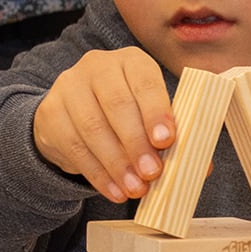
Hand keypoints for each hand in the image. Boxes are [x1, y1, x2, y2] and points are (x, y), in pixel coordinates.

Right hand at [34, 49, 176, 203]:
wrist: (74, 113)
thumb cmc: (125, 114)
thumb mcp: (151, 114)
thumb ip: (175, 135)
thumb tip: (200, 166)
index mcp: (130, 61)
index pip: (144, 81)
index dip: (156, 111)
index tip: (167, 141)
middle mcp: (97, 66)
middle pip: (116, 104)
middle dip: (137, 143)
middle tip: (153, 173)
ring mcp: (68, 86)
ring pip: (92, 127)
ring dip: (117, 163)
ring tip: (136, 189)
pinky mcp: (50, 112)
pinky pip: (74, 146)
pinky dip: (97, 174)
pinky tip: (114, 190)